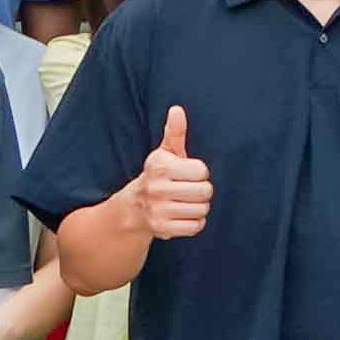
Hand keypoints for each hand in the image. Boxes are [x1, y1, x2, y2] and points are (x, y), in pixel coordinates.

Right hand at [133, 105, 215, 241]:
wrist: (134, 208)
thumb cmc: (158, 175)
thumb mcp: (165, 153)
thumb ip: (175, 132)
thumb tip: (177, 110)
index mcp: (160, 167)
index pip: (202, 171)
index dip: (199, 173)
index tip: (188, 174)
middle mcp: (156, 189)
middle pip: (205, 192)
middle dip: (201, 191)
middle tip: (189, 190)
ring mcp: (158, 211)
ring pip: (202, 210)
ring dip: (199, 207)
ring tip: (186, 202)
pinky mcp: (162, 229)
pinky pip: (196, 227)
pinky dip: (194, 223)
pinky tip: (184, 215)